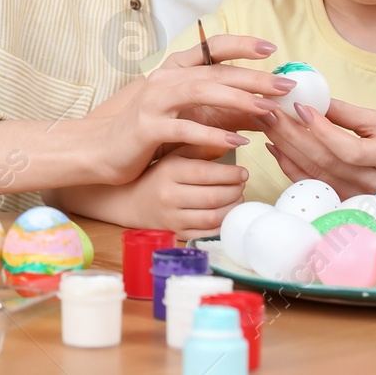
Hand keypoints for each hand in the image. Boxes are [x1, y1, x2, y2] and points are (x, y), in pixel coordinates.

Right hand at [90, 35, 289, 185]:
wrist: (104, 151)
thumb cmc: (152, 134)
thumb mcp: (191, 118)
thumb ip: (225, 112)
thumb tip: (267, 110)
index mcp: (174, 71)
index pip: (210, 48)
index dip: (241, 45)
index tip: (271, 47)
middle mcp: (164, 79)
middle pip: (213, 71)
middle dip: (252, 77)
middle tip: (285, 85)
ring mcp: (154, 102)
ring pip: (200, 92)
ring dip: (236, 99)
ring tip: (266, 109)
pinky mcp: (147, 128)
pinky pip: (184, 128)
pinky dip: (212, 135)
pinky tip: (236, 143)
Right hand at [115, 147, 249, 239]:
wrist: (132, 201)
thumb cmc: (159, 175)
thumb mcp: (174, 155)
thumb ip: (201, 148)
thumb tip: (232, 142)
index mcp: (169, 171)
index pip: (206, 173)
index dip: (230, 174)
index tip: (243, 172)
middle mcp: (169, 195)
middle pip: (213, 196)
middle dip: (235, 191)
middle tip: (242, 185)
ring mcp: (172, 217)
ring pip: (212, 217)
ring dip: (232, 208)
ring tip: (238, 198)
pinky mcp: (176, 233)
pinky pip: (207, 233)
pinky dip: (223, 225)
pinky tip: (227, 214)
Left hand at [262, 98, 375, 204]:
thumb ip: (350, 114)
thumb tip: (315, 97)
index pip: (349, 149)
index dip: (321, 130)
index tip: (299, 106)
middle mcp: (374, 183)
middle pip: (324, 161)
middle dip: (290, 134)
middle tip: (267, 109)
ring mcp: (359, 197)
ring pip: (314, 175)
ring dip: (285, 148)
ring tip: (266, 123)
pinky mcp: (349, 202)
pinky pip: (315, 185)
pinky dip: (291, 167)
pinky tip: (276, 148)